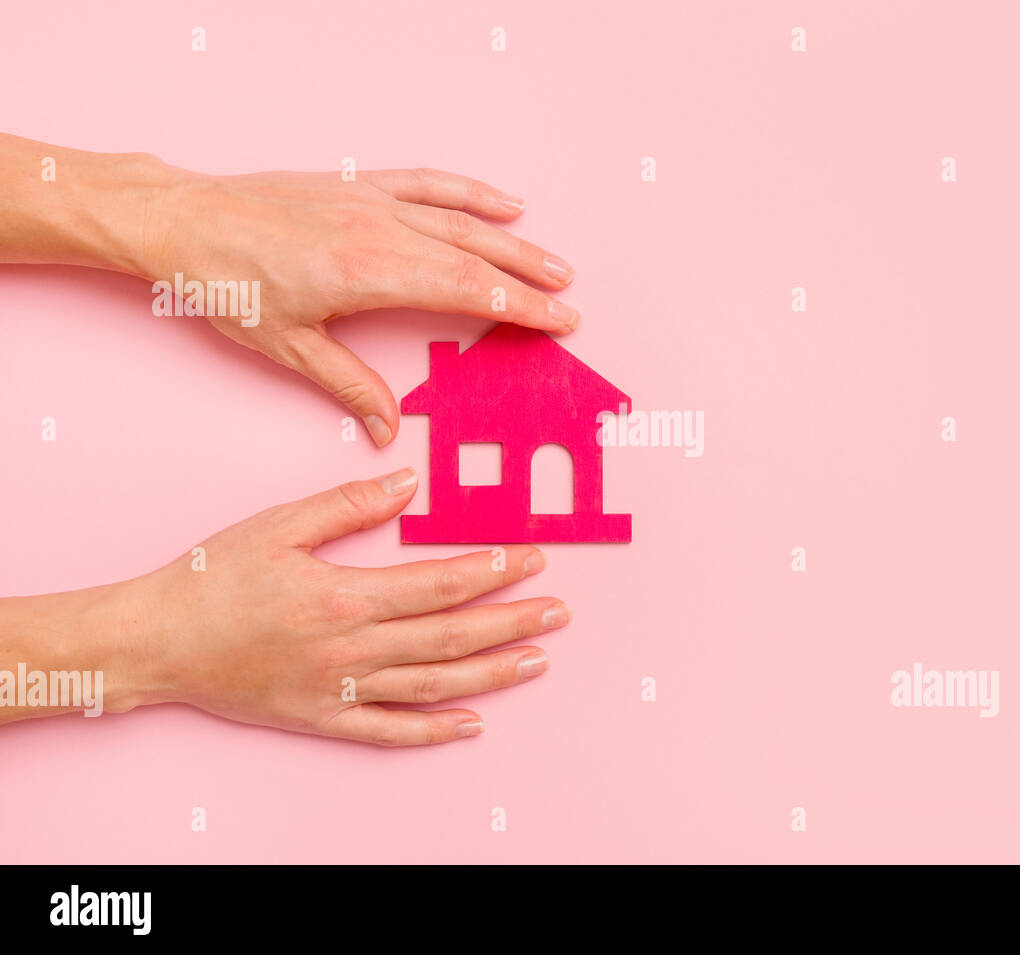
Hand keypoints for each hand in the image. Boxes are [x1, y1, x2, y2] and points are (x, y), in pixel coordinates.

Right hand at [0, 468, 569, 744]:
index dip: (493, 571)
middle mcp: (353, 649)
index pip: (441, 584)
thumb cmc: (211, 579)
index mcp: (346, 596)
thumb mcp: (277, 525)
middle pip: (452, 637)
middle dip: (513, 622)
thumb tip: (407, 483)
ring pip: (434, 685)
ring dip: (491, 674)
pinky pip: (389, 732)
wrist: (154, 643)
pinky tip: (471, 723)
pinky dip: (434, 731)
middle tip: (559, 612)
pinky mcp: (322, 720)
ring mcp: (340, 691)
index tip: (532, 558)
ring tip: (537, 660)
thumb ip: (347, 505)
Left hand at [142, 164, 580, 445]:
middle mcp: (381, 229)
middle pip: (476, 257)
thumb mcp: (290, 347)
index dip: (519, 306)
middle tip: (569, 301)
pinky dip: (471, 192)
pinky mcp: (360, 184)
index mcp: (370, 271)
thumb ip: (349, 387)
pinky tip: (503, 203)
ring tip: (554, 263)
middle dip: (529, 280)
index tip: (557, 321)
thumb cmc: (228, 284)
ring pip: (463, 221)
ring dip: (513, 242)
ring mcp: (373, 201)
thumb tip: (386, 431)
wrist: (185, 222)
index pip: (466, 290)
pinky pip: (430, 184)